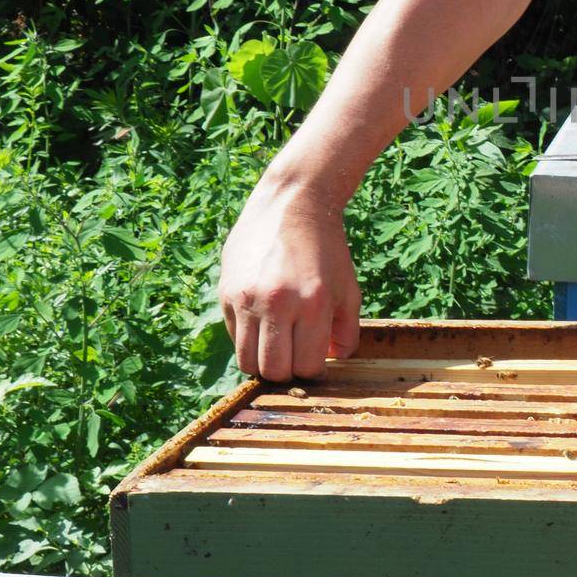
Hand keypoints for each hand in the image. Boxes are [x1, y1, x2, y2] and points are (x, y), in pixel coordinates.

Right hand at [218, 172, 362, 380]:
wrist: (291, 204)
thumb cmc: (327, 249)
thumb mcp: (349, 289)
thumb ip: (346, 330)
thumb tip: (332, 361)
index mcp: (313, 303)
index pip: (306, 367)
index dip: (313, 370)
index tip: (315, 360)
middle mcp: (277, 303)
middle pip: (274, 371)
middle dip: (287, 372)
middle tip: (294, 356)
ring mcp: (247, 298)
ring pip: (247, 361)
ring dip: (263, 361)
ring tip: (277, 343)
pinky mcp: (227, 293)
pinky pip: (234, 336)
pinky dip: (248, 338)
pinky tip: (263, 320)